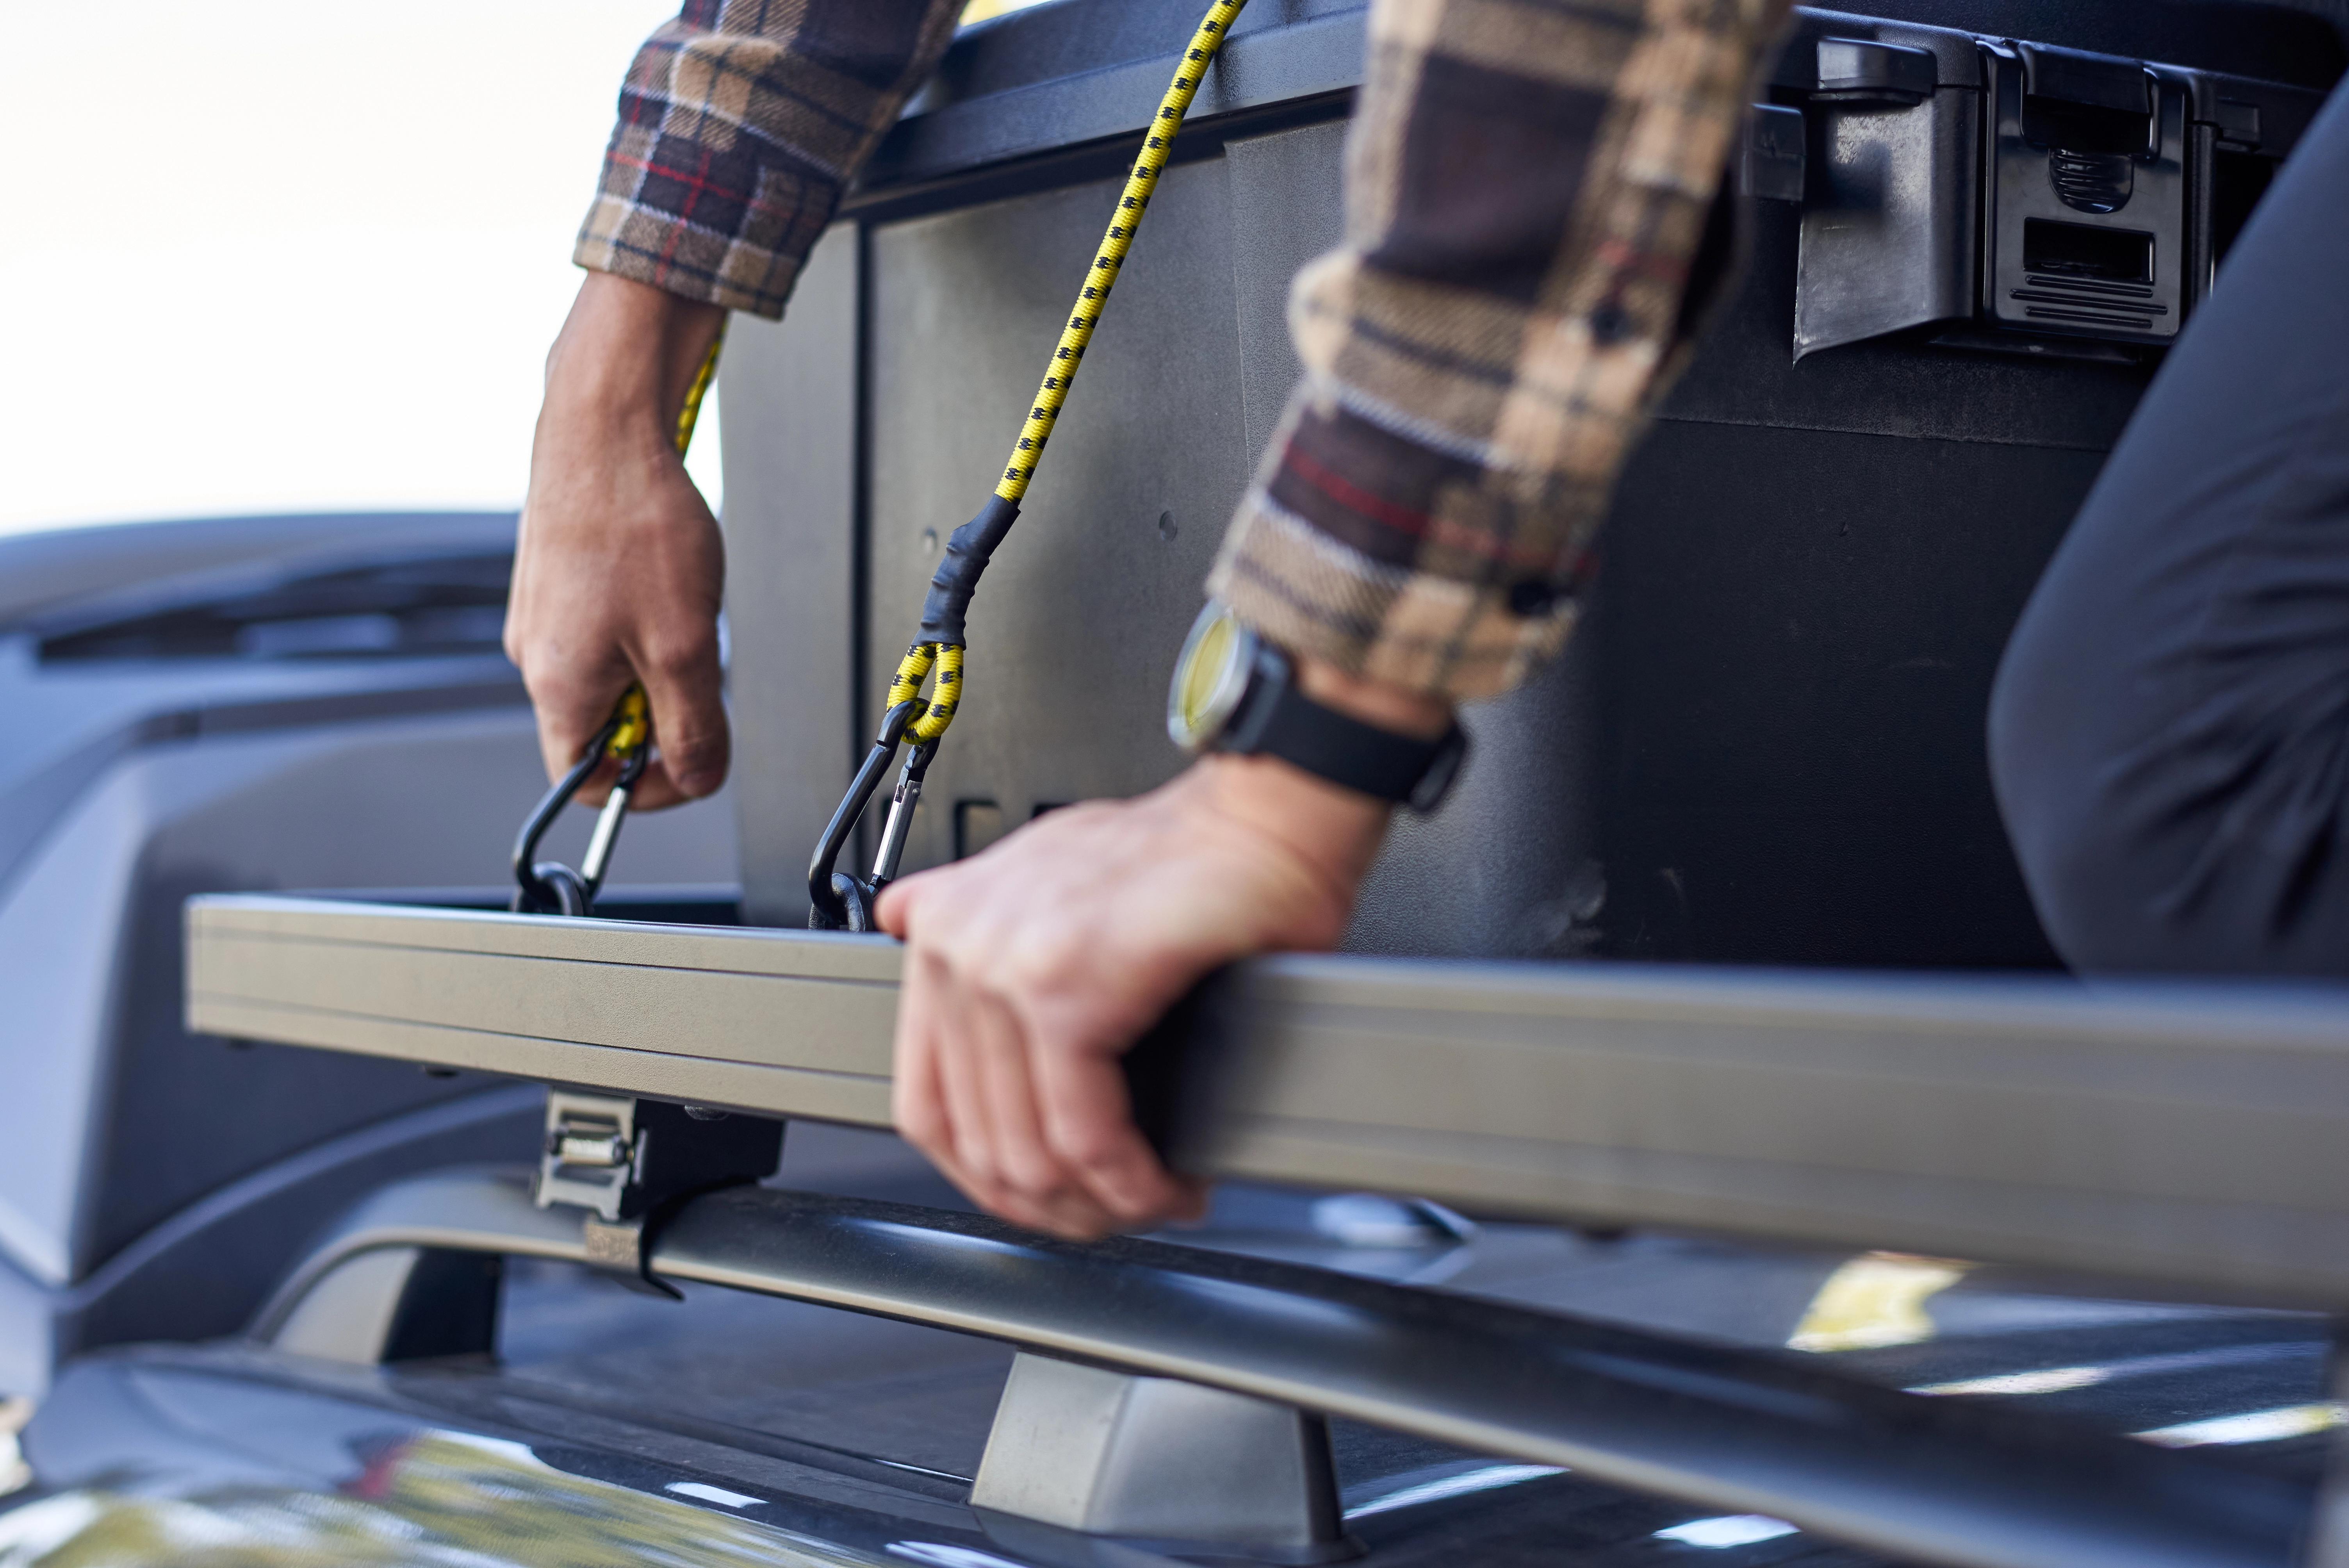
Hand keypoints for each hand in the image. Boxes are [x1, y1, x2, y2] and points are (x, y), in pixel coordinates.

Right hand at [508, 272, 728, 808]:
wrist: (605, 424)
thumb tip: (699, 778)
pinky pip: (609, 627)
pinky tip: (666, 578)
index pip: (586, 780)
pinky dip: (647, 620)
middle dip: (664, 708)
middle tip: (698, 661)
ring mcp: (545, 614)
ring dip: (660, 659)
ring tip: (681, 608)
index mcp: (557, 686)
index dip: (648, 787)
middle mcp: (536, 655)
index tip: (694, 760)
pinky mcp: (560, 580)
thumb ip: (693, 727)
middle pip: (606, 725)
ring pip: (613, 672)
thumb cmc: (633, 522)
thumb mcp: (685, 648)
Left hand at [876, 660, 1450, 1238]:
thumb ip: (997, 935)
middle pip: (973, 1135)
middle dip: (1050, 1204)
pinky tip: (1165, 1183)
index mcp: (946, 922)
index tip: (1045, 1197)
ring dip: (1094, 1203)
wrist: (1267, 817)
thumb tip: (954, 987)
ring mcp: (1002, 961)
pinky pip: (1082, 1132)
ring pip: (1025, 1145)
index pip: (928, 1096)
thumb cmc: (1193, 855)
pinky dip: (1128, 1179)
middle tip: (1114, 1215)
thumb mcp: (1064, 885)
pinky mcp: (1065, 988)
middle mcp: (958, 938)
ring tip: (1148, 1205)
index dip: (985, 1175)